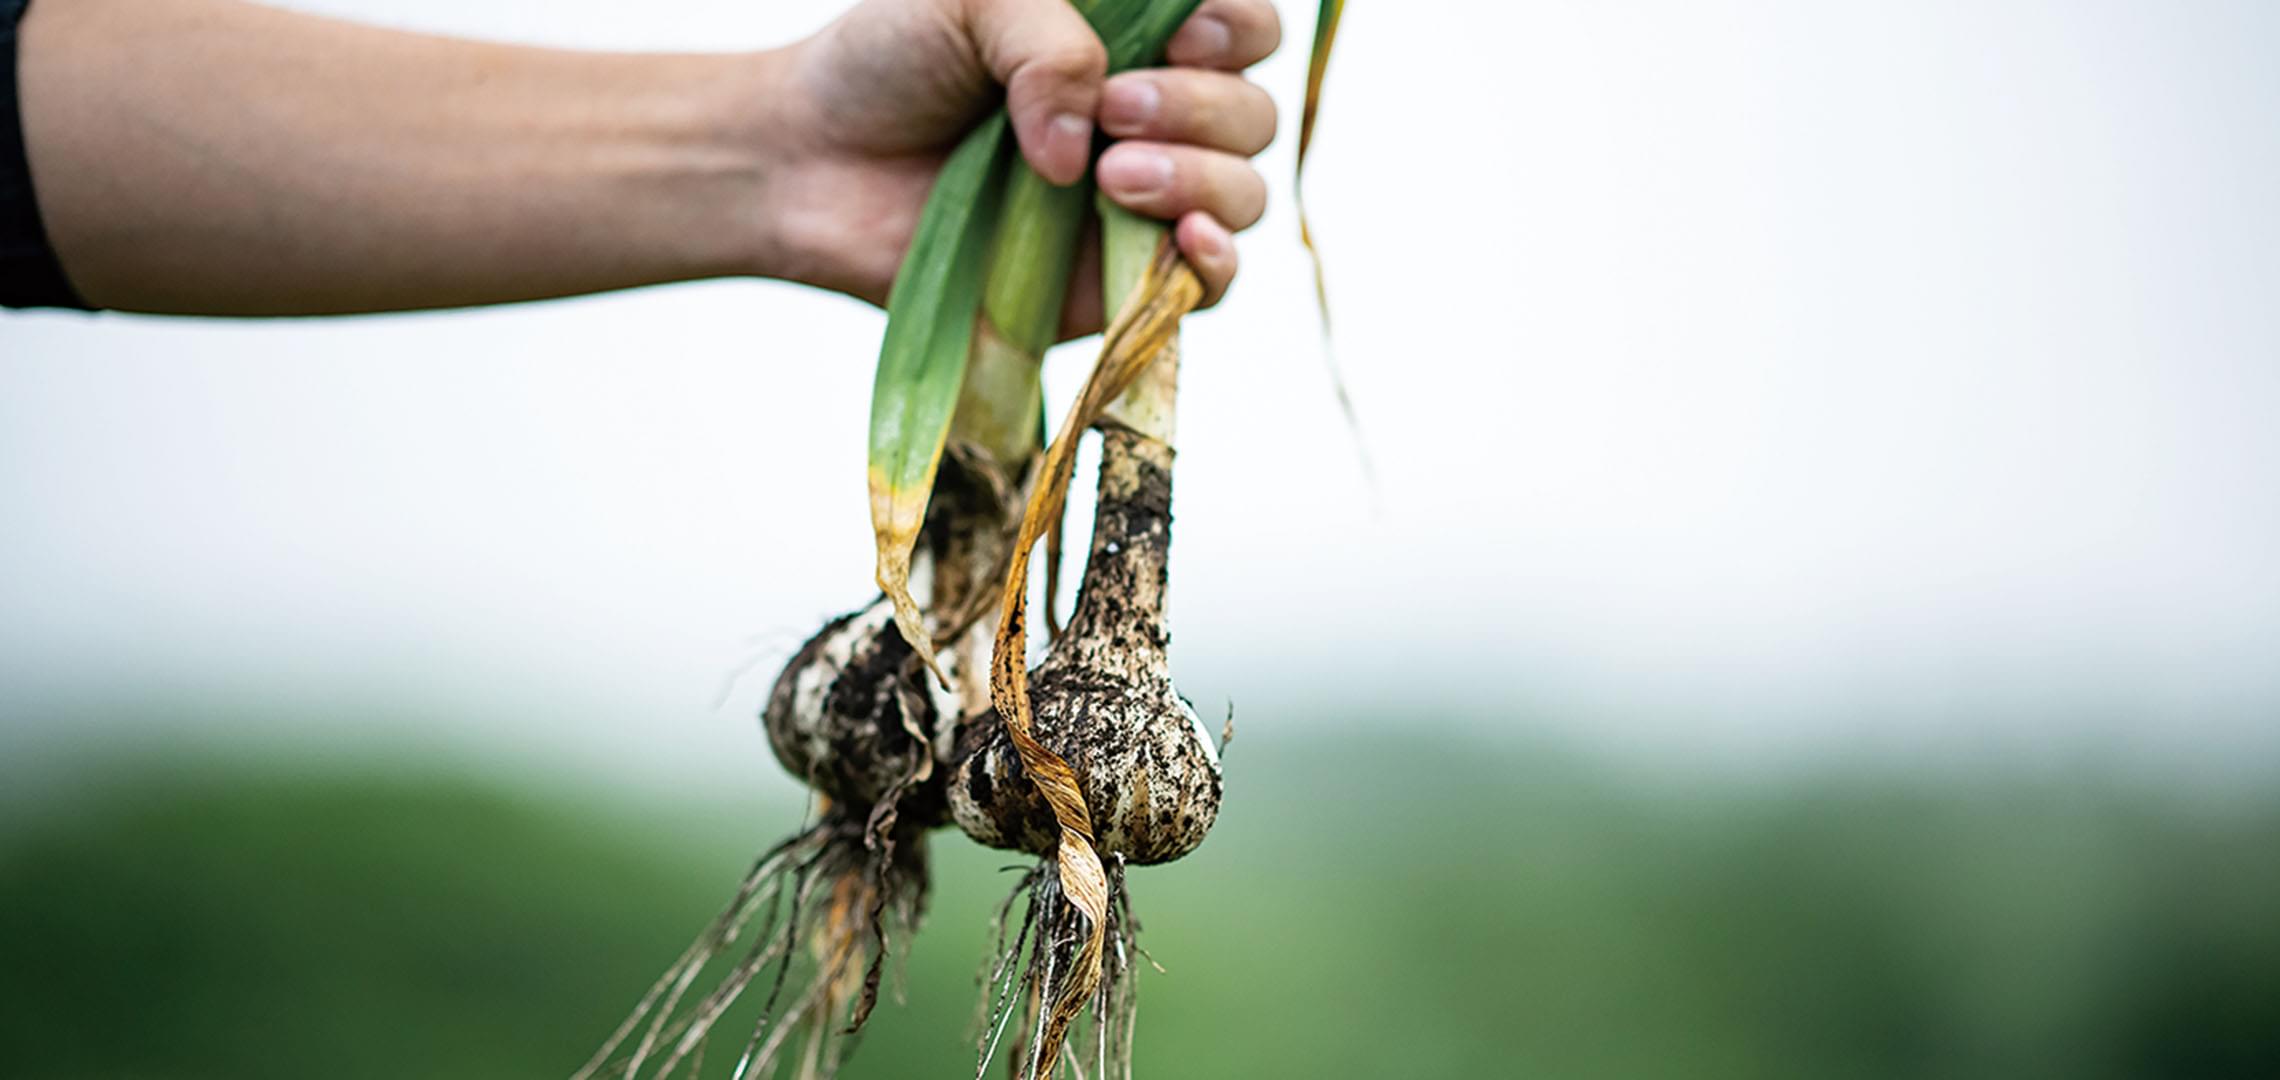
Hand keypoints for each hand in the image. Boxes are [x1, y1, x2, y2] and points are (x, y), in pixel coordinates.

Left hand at [763, 0, 1281, 333]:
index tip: (1179, 35)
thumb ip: (1049, 39)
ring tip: (1107, 173)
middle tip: (1113, 108)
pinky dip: (1216, 259)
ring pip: (1242, 191)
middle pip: (1253, 112)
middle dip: (1197, 106)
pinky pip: (1210, 285)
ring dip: (1199, 175)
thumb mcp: (968, 0)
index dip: (1235, 26)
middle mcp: (1156, 118)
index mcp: (1137, 37)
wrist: (812, 161)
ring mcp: (1144, 204)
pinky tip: (1185, 238)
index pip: (1244, 25)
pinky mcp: (1118, 282)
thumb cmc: (888, 62)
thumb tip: (1094, 142)